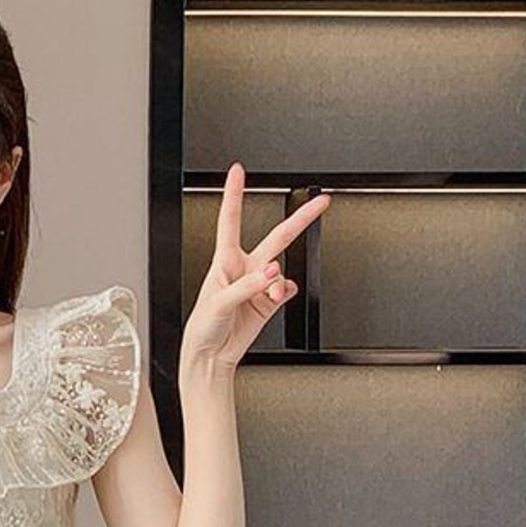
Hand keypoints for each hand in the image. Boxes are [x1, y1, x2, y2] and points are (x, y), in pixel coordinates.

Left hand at [183, 162, 329, 374]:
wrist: (210, 355)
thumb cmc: (203, 326)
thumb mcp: (218, 302)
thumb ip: (245, 286)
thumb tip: (270, 274)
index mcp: (224, 260)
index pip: (231, 219)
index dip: (234, 193)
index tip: (237, 171)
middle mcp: (244, 268)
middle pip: (277, 236)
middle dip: (301, 219)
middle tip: (322, 203)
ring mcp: (258, 284)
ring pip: (282, 270)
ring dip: (278, 281)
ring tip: (267, 295)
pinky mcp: (268, 302)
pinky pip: (286, 289)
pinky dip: (284, 293)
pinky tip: (276, 297)